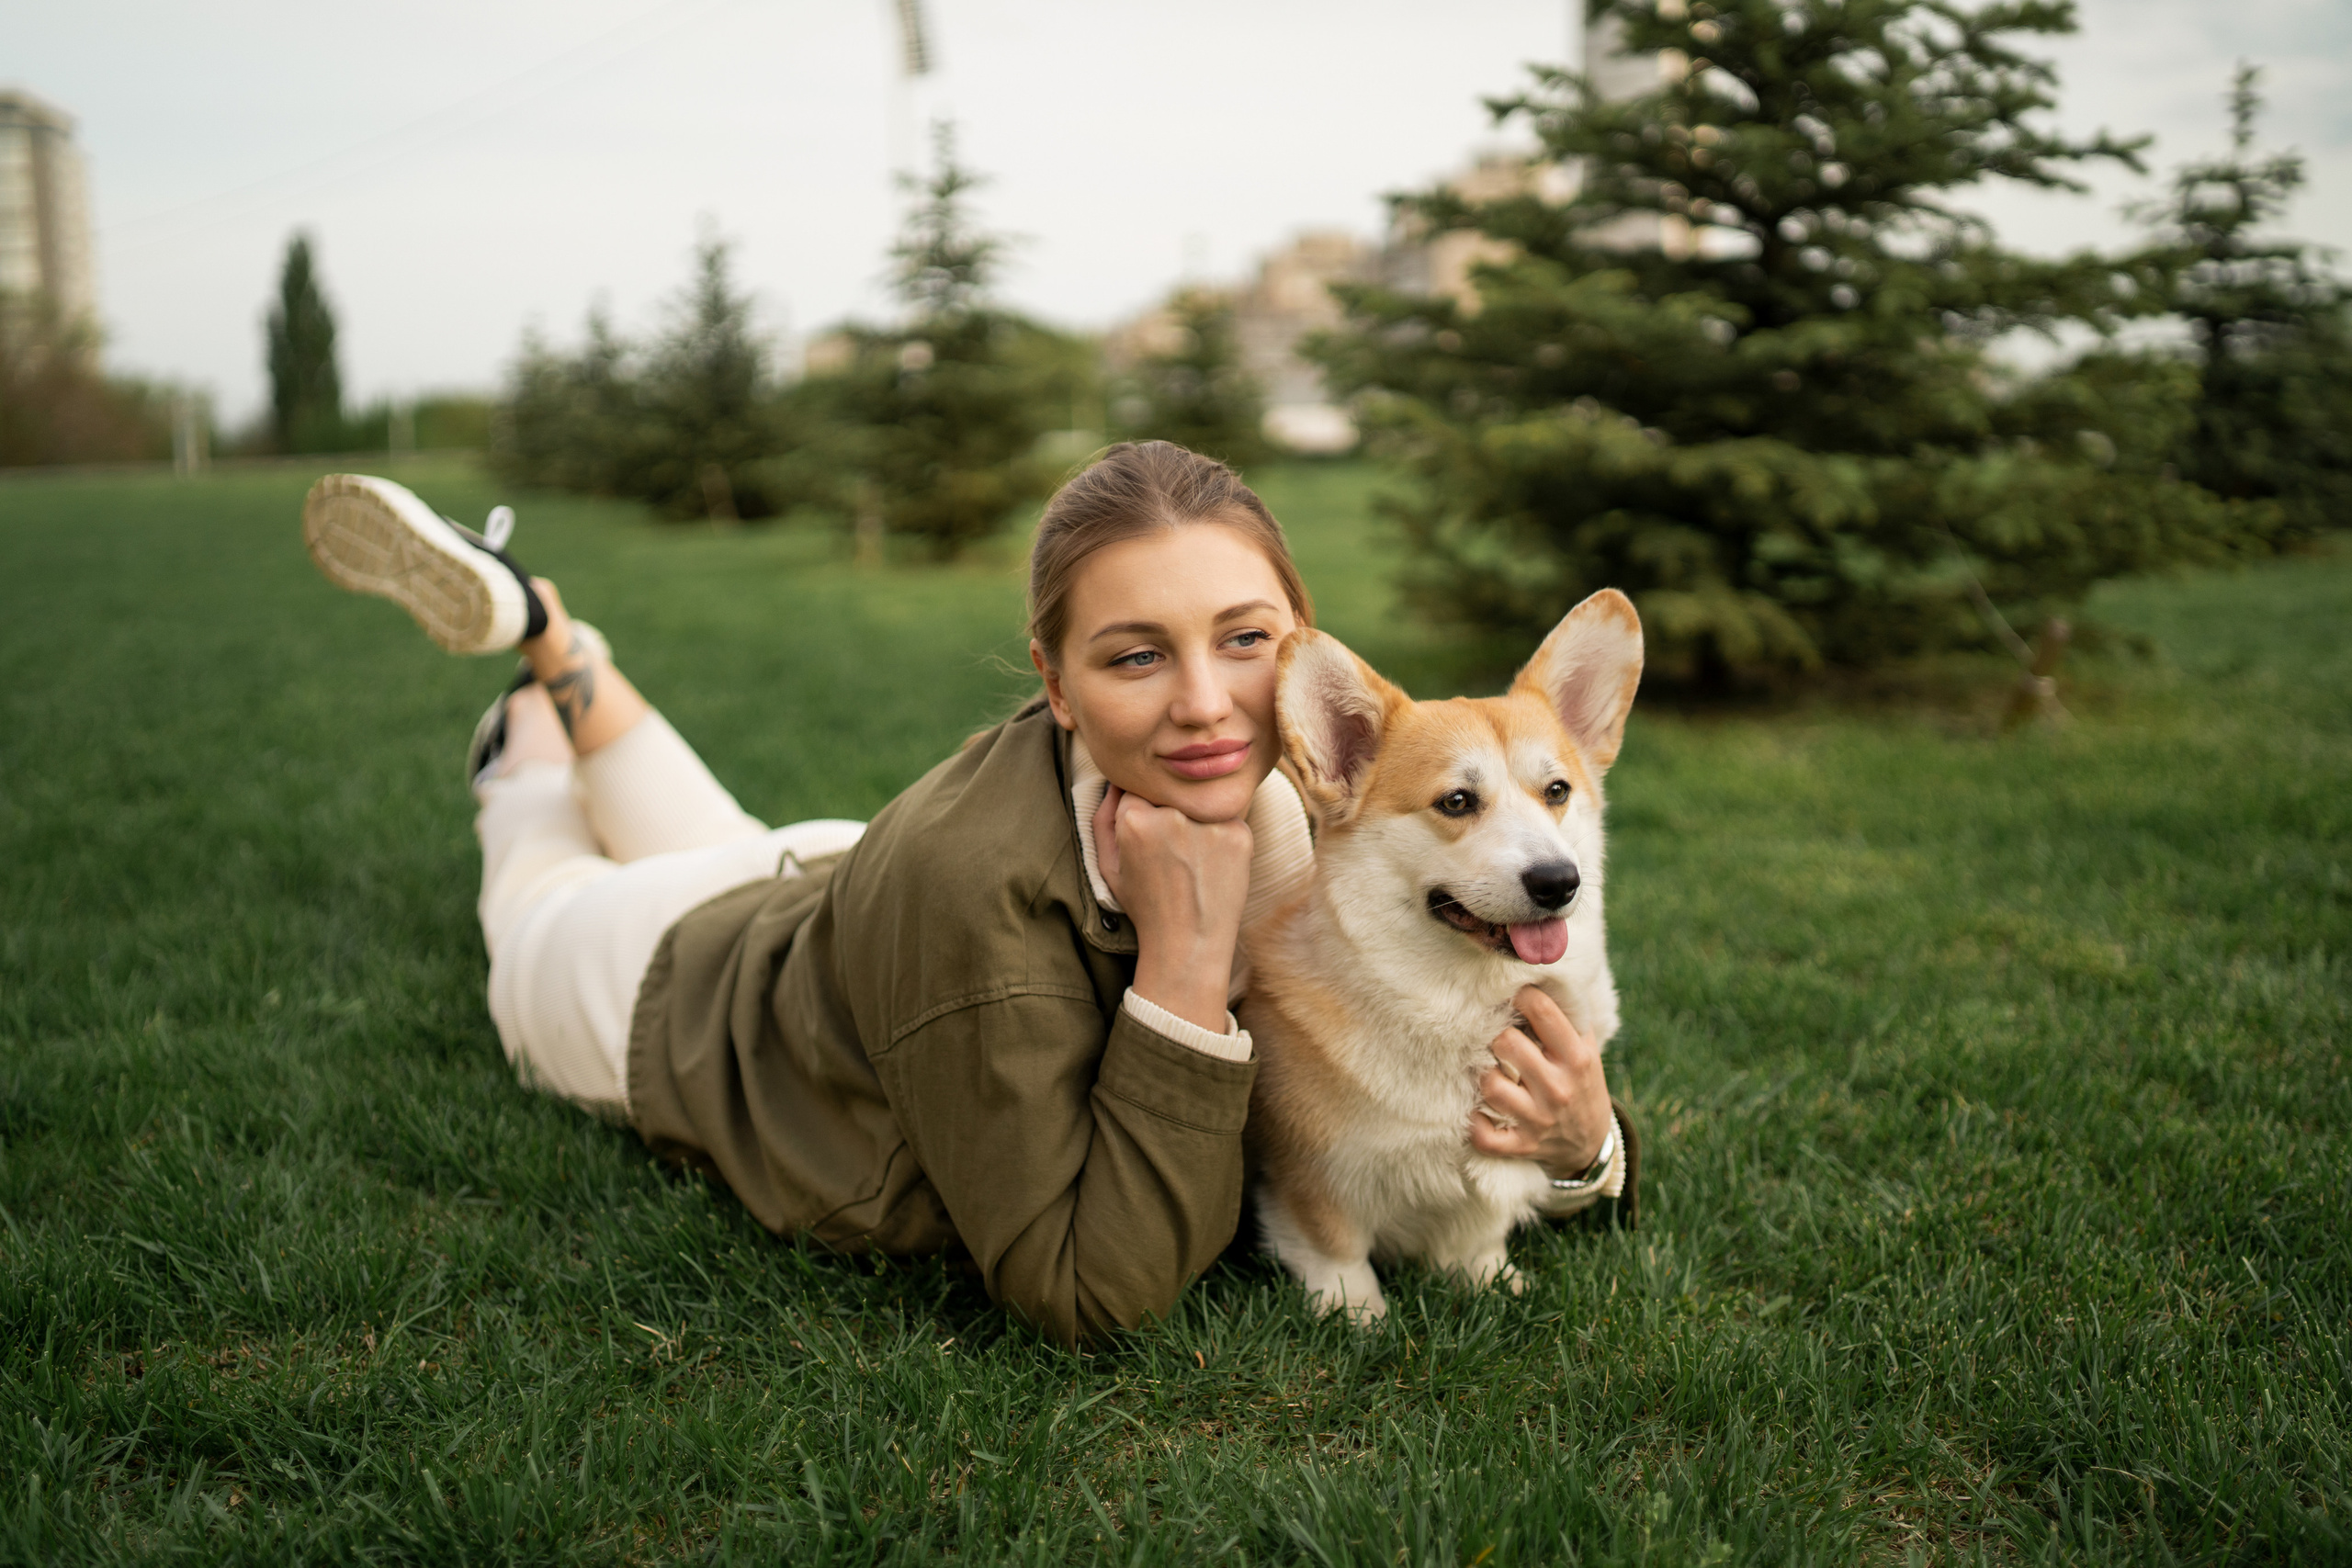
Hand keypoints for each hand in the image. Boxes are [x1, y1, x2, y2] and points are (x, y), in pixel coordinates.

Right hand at [1095, 784, 1253, 1034]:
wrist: (1189, 943)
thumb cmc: (1145, 906)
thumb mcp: (1108, 865)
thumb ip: (1103, 816)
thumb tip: (1117, 779)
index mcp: (1135, 820)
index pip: (1136, 788)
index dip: (1142, 812)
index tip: (1149, 836)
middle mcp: (1173, 816)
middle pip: (1169, 793)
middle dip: (1168, 812)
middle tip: (1172, 851)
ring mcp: (1210, 823)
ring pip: (1199, 803)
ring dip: (1196, 821)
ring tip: (1191, 861)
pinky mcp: (1240, 833)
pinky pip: (1226, 817)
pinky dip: (1220, 835)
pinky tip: (1211, 865)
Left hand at [1469, 986, 1612, 1176]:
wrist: (1591, 1141)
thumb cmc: (1580, 1081)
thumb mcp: (1586, 1048)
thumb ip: (1566, 1015)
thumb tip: (1535, 974)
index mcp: (1577, 1057)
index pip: (1542, 1010)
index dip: (1520, 996)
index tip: (1513, 999)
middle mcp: (1558, 1088)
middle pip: (1507, 1043)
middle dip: (1498, 1036)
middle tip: (1499, 1039)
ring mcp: (1539, 1119)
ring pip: (1490, 1085)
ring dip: (1483, 1075)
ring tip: (1489, 1070)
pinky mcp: (1522, 1145)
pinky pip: (1483, 1135)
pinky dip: (1473, 1123)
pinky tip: (1477, 1110)